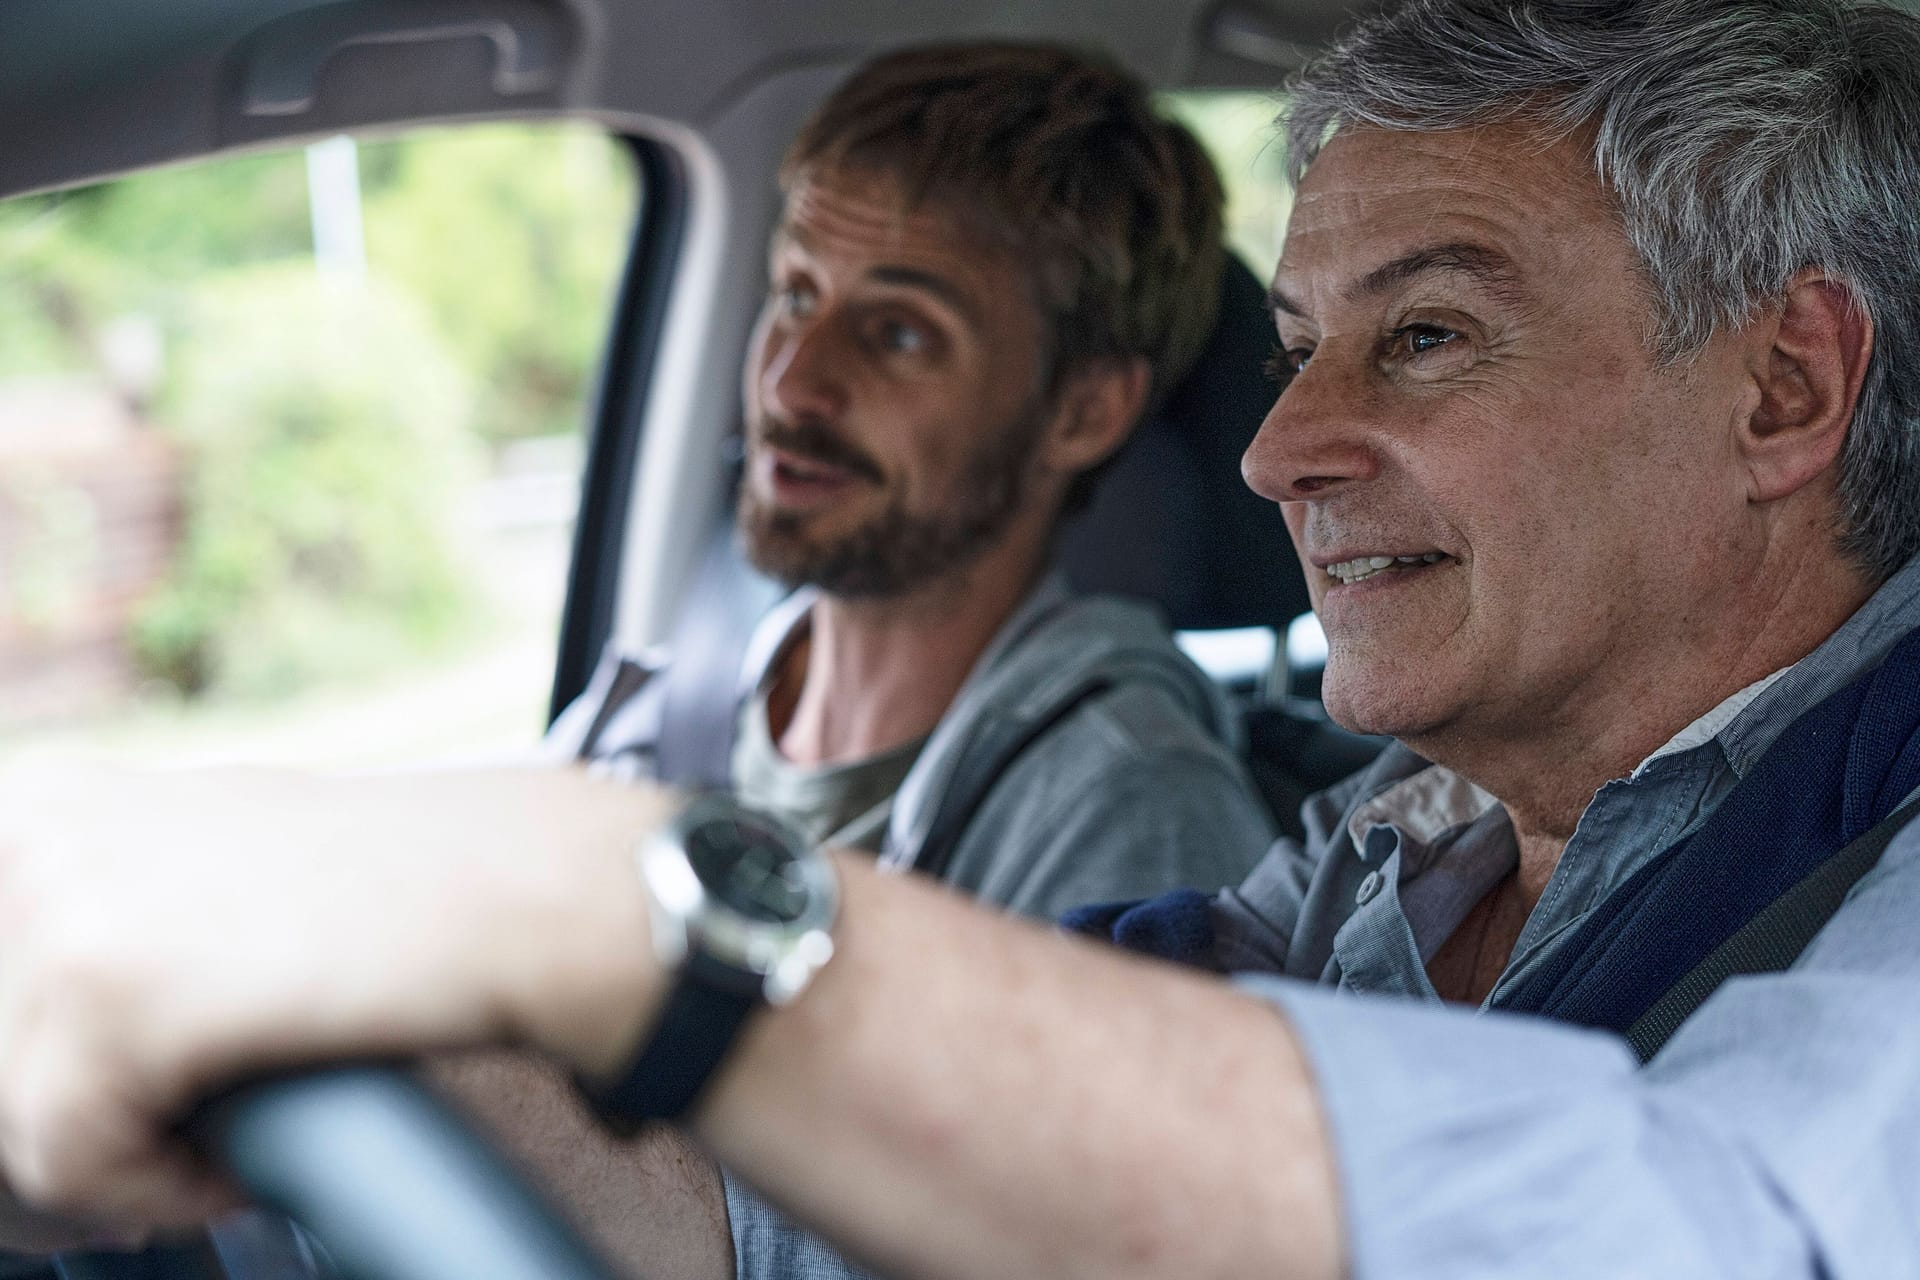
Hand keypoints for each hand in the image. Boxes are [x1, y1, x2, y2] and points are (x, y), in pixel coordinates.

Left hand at [0, 762, 670, 1229]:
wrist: (513, 889)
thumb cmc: (402, 885)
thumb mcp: (222, 853)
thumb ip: (123, 895)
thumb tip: (63, 994)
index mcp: (52, 800)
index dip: (60, 1066)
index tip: (149, 1089)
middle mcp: (38, 835)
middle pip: (3, 1057)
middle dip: (97, 1108)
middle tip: (198, 1114)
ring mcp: (67, 909)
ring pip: (27, 1120)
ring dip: (135, 1151)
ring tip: (237, 1117)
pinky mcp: (110, 998)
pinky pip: (76, 1163)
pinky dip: (163, 1188)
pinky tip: (238, 1152)